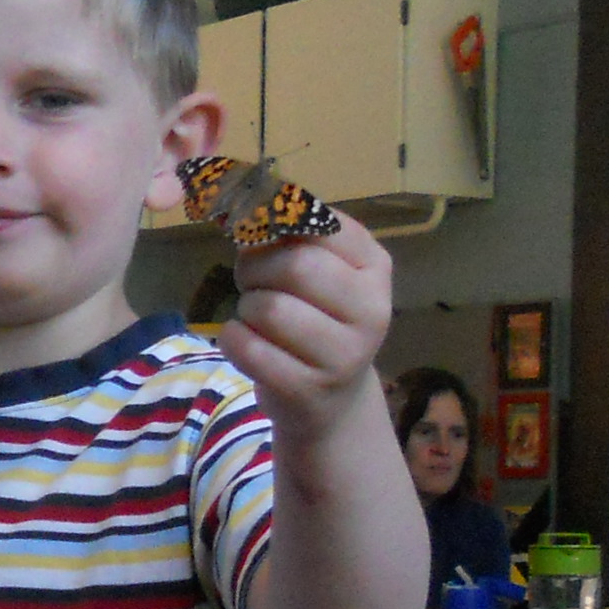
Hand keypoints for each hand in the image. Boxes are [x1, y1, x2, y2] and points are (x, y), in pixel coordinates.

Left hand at [215, 210, 394, 432]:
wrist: (331, 401)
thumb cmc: (318, 322)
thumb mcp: (321, 274)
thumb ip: (293, 238)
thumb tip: (248, 207)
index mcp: (375, 267)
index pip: (320, 224)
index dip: (275, 225)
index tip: (261, 238)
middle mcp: (372, 309)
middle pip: (296, 265)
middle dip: (255, 267)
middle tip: (249, 279)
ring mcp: (344, 355)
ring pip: (270, 309)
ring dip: (246, 307)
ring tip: (255, 316)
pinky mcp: (308, 389)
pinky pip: (250, 349)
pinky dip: (233, 338)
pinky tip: (244, 340)